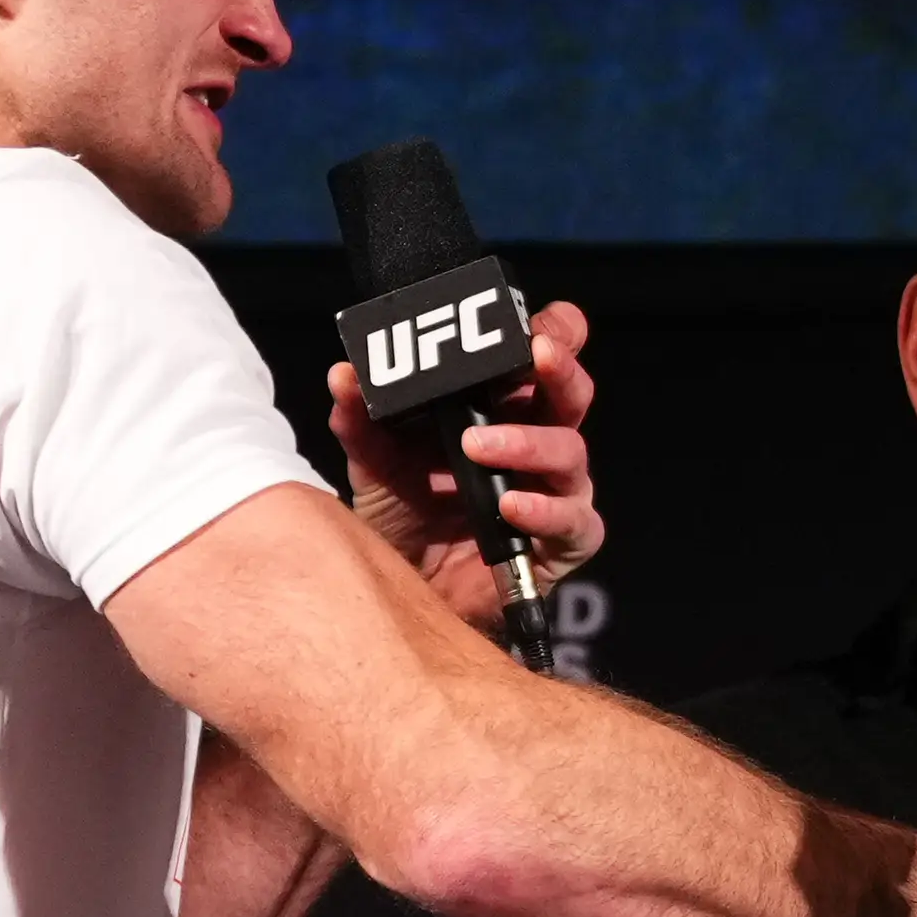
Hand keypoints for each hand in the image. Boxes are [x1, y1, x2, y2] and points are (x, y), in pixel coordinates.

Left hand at [327, 297, 601, 630]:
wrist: (404, 592)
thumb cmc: (404, 518)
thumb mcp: (375, 461)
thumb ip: (362, 420)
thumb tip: (344, 376)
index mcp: (503, 407)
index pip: (543, 357)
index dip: (553, 332)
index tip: (539, 323)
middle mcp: (538, 441)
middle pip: (571, 394)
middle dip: (560, 369)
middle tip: (536, 354)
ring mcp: (555, 490)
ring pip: (570, 453)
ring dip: (527, 442)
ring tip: (478, 445)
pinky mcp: (561, 542)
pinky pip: (573, 521)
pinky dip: (543, 510)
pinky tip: (512, 504)